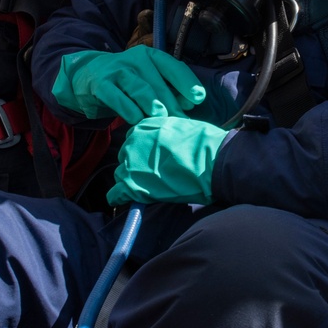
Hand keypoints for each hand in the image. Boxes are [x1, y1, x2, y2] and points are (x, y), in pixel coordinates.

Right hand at [52, 48, 205, 122]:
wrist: (87, 76)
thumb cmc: (126, 82)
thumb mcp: (147, 79)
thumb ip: (167, 90)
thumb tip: (189, 105)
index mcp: (152, 57)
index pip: (174, 67)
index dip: (187, 83)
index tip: (198, 99)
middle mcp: (136, 59)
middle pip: (159, 83)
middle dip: (172, 104)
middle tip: (180, 122)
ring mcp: (118, 71)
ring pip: (140, 89)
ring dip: (153, 104)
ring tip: (162, 117)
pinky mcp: (101, 84)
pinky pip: (118, 98)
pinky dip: (129, 110)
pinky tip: (136, 120)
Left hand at [107, 117, 227, 205]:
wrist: (212, 161)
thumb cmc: (205, 144)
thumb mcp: (182, 126)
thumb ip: (166, 133)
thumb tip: (167, 141)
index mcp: (145, 127)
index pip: (135, 139)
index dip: (144, 151)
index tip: (152, 159)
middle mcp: (133, 142)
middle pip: (126, 157)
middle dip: (137, 165)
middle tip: (153, 174)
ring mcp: (130, 165)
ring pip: (121, 175)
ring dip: (131, 181)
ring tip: (147, 188)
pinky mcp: (132, 186)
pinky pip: (116, 194)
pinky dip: (119, 198)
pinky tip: (125, 200)